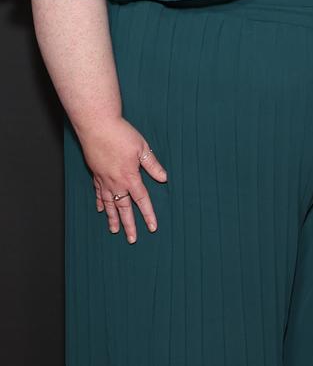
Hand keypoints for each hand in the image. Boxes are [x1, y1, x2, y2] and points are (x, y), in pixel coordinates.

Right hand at [78, 116, 167, 242]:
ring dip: (113, 218)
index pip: (142, 200)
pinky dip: (100, 203)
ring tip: (115, 231)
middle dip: (129, 224)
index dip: (148, 214)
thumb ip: (152, 165)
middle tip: (132, 239)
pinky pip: (98, 193)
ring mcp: (104, 180)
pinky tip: (101, 210)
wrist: (98, 127)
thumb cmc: (121, 135)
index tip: (152, 227)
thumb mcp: (142, 148)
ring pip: (109, 204)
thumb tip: (164, 178)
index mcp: (130, 177)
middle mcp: (116, 182)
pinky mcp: (96, 174)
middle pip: (124, 207)